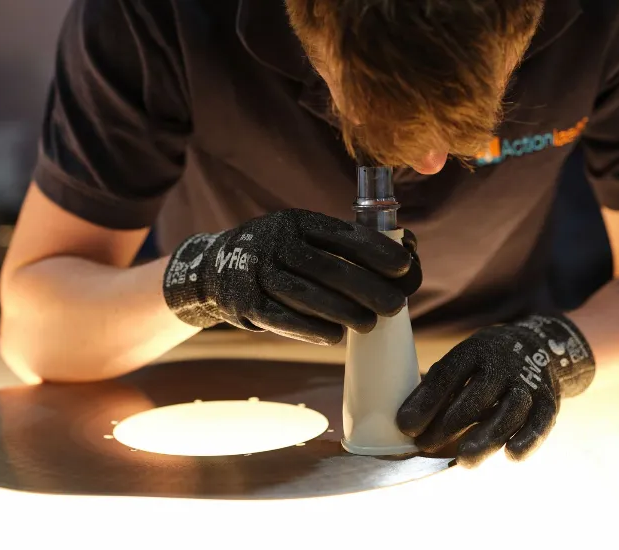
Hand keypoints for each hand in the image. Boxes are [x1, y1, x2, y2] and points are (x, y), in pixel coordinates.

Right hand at [163, 209, 420, 344]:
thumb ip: (341, 246)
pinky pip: (282, 318)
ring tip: (370, 323)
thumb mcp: (301, 235)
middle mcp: (275, 242)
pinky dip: (311, 329)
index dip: (376, 251)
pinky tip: (335, 336)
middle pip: (327, 267)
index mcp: (297, 222)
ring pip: (306, 294)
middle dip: (367, 288)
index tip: (404, 266)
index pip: (341, 234)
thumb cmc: (278, 255)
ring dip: (343, 311)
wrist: (213, 268)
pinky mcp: (245, 303)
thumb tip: (405, 260)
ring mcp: (257, 272)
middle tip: (395, 305)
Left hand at [397, 314, 594, 466]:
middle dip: (449, 424)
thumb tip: (404, 421)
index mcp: (474, 350)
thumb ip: (436, 387)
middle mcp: (502, 364)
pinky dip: (528, 439)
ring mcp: (527, 382)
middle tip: (424, 446)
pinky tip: (510, 455)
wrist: (540, 347)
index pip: (448, 375)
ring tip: (463, 459)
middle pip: (476, 396)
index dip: (426, 402)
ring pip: (509, 410)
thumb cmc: (485, 362)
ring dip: (486, 436)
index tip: (405, 426)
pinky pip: (541, 421)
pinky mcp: (548, 401)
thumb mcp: (460, 362)